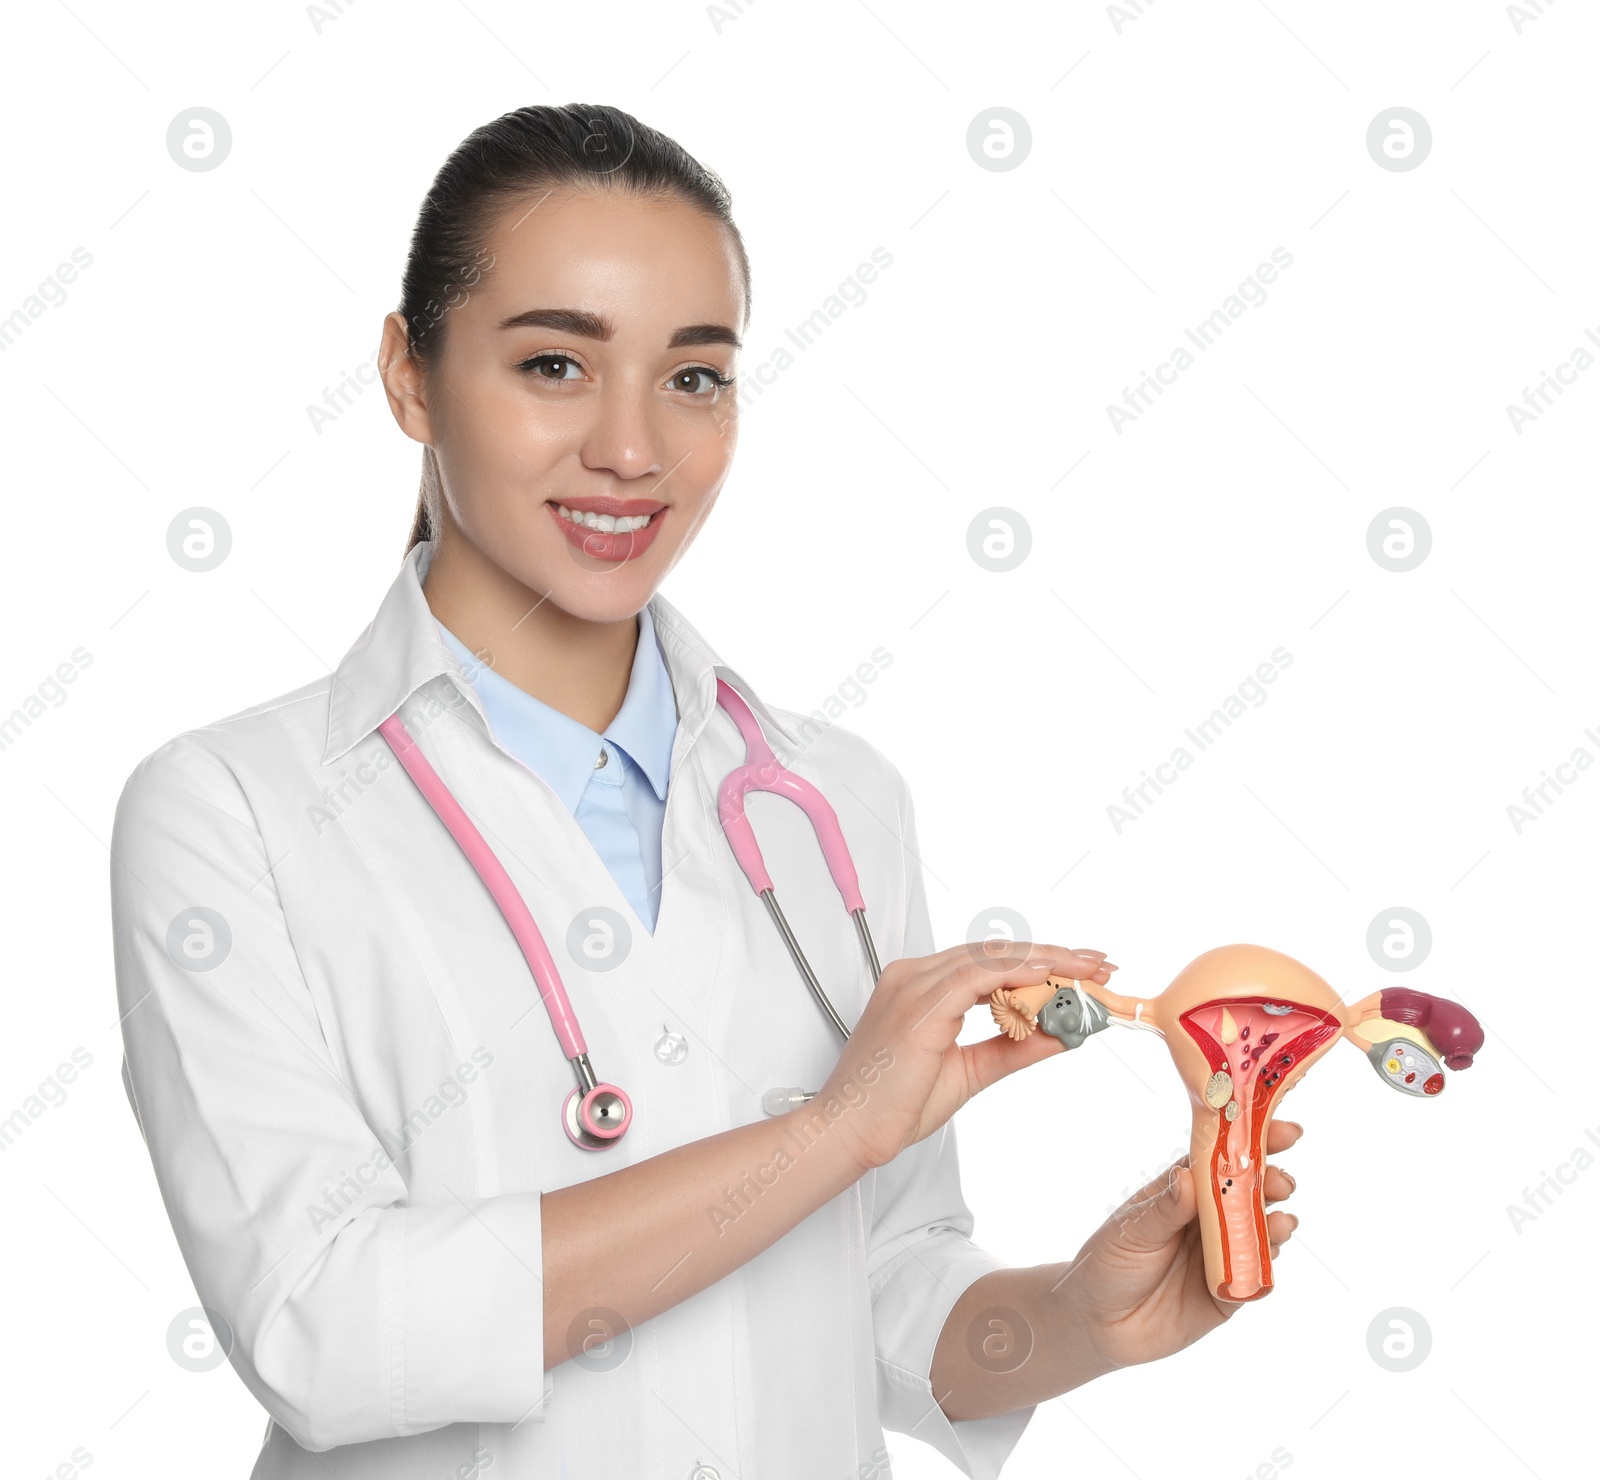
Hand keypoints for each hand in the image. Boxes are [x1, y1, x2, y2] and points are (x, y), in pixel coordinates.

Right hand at [815, 942, 1117, 1174]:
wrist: (850, 1131)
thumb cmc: (893, 1106)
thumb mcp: (970, 1072)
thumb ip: (1013, 1048)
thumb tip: (1062, 1034)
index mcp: (921, 987)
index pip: (991, 962)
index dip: (1041, 962)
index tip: (1082, 970)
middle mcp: (915, 976)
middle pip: (996, 952)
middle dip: (1054, 956)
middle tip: (1099, 964)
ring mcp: (913, 986)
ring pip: (991, 958)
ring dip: (1046, 961)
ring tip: (1088, 971)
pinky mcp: (918, 1006)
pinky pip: (975, 976)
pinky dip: (1016, 973)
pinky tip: (1049, 976)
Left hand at [1062, 1120, 1303, 1371]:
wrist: (1098, 1324)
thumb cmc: (1108, 1262)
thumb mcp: (1131, 1232)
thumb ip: (1164, 1210)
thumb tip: (1187, 1176)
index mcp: (1184, 1190)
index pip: (1221, 1156)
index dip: (1252, 1140)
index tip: (1283, 1130)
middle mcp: (1209, 1218)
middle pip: (1250, 1192)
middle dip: (1272, 1181)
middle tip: (1281, 1182)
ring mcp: (1222, 1254)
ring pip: (1260, 1232)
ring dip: (1276, 1222)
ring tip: (1281, 1220)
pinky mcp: (1229, 1293)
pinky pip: (1256, 1278)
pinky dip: (1267, 1265)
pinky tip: (1271, 1255)